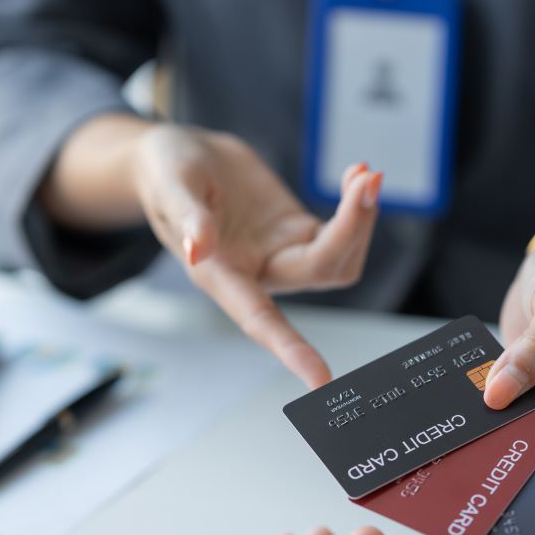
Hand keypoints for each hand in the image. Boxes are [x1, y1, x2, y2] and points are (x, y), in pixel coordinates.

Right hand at [136, 126, 381, 387]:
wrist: (183, 154)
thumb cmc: (167, 173)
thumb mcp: (170, 184)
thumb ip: (187, 216)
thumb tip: (198, 249)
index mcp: (220, 273)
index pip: (260, 320)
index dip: (291, 350)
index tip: (321, 380)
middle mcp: (257, 272)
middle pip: (322, 269)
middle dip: (352, 227)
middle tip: (367, 177)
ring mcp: (283, 253)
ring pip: (341, 259)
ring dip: (362, 219)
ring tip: (364, 174)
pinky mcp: (300, 231)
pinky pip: (344, 234)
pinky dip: (358, 207)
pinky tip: (357, 173)